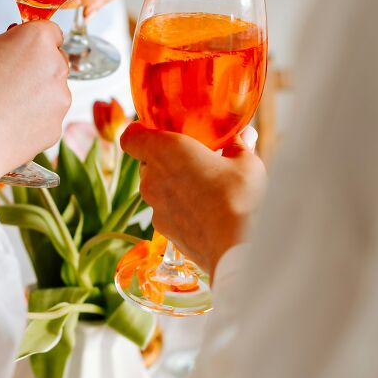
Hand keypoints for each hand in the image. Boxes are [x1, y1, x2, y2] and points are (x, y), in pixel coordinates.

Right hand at [0, 21, 71, 194]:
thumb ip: (7, 47)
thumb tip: (18, 52)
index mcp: (36, 40)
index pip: (50, 31)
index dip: (31, 42)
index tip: (18, 51)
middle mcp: (55, 67)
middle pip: (55, 61)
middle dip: (37, 68)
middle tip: (6, 82)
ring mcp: (59, 100)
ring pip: (53, 91)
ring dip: (36, 96)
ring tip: (2, 109)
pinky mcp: (56, 129)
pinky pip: (47, 118)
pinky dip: (33, 121)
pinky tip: (7, 126)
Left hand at [120, 124, 266, 274]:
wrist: (235, 247)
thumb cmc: (238, 198)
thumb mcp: (246, 162)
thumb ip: (239, 145)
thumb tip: (244, 135)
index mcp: (165, 150)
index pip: (130, 136)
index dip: (139, 131)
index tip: (155, 130)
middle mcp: (152, 178)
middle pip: (146, 162)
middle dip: (165, 159)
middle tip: (192, 158)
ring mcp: (155, 207)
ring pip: (157, 188)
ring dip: (173, 185)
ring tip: (203, 187)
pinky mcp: (163, 230)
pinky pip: (166, 211)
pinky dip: (179, 208)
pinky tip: (205, 212)